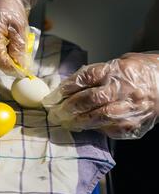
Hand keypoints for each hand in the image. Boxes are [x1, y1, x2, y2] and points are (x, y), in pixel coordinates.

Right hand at [0, 0, 38, 71]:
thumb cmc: (10, 6)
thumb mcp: (20, 27)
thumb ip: (19, 48)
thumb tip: (20, 66)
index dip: (9, 66)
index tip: (21, 71)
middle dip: (5, 63)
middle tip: (19, 60)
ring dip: (0, 60)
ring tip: (12, 50)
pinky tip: (5, 47)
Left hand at [43, 53, 158, 138]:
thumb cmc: (138, 73)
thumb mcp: (119, 64)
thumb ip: (96, 75)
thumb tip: (68, 86)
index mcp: (119, 70)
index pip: (87, 77)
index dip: (68, 87)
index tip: (55, 94)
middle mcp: (126, 89)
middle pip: (91, 99)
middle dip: (69, 107)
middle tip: (55, 112)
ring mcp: (132, 108)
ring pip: (100, 117)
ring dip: (78, 121)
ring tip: (66, 121)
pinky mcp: (135, 124)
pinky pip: (111, 129)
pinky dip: (95, 128)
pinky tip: (85, 127)